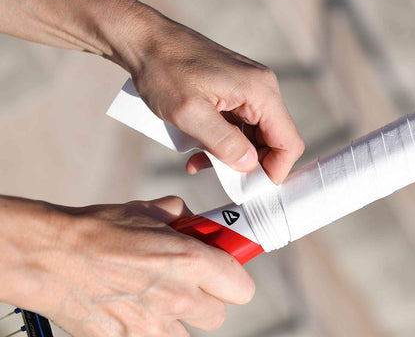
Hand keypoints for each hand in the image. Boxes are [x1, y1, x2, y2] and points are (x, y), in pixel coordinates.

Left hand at [0, 0, 303, 183]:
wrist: (144, 40)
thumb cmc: (164, 70)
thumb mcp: (190, 113)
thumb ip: (223, 143)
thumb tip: (249, 166)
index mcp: (260, 91)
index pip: (288, 142)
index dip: (274, 171)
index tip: (247, 189)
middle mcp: (262, 88)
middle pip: (274, 141)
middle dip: (249, 165)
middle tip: (219, 179)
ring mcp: (249, 88)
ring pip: (255, 135)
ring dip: (231, 155)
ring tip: (198, 163)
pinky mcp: (235, 90)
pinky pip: (239, 124)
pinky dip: (223, 141)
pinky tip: (197, 149)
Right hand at [0, 196, 254, 336]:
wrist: (51, 257)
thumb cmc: (99, 230)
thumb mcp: (150, 211)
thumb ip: (183, 217)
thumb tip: (196, 221)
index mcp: (191, 262)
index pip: (242, 288)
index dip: (233, 279)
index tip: (224, 273)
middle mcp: (179, 298)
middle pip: (218, 314)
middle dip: (207, 299)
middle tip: (187, 284)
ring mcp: (153, 327)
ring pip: (188, 333)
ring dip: (180, 319)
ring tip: (156, 298)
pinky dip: (152, 330)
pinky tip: (135, 310)